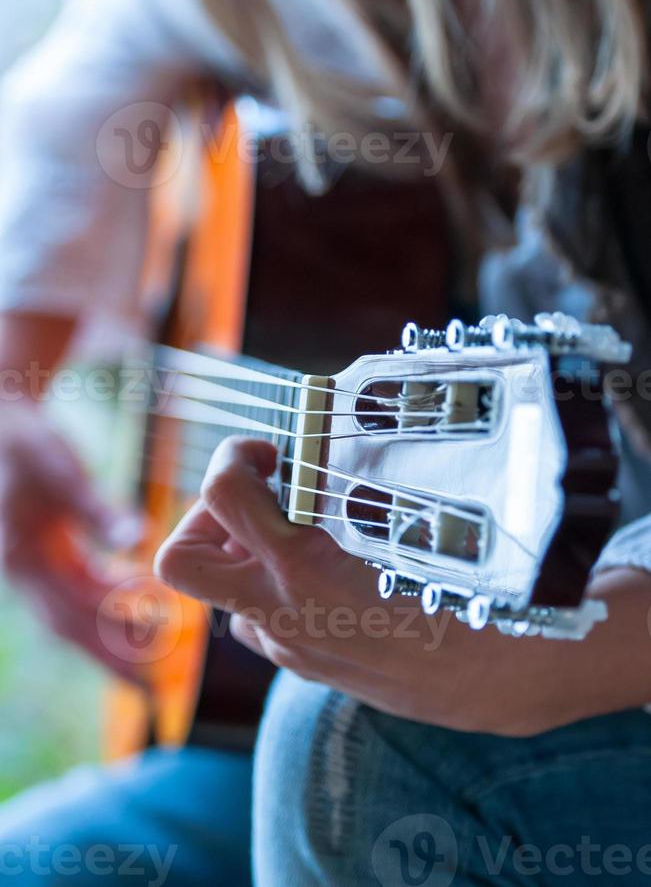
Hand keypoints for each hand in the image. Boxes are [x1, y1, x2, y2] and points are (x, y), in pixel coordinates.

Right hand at [0, 396, 143, 680]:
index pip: (72, 617)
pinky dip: (102, 606)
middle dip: (109, 660)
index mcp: (25, 558)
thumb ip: (95, 507)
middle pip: (69, 628)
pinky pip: (72, 591)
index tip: (145, 674)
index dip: (109, 648)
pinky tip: (134, 607)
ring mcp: (32, 565)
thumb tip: (136, 537)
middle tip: (151, 690)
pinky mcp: (43, 554)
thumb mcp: (59, 468)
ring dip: (107, 639)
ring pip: (70, 615)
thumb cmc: (24, 443)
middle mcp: (25, 571)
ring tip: (148, 663)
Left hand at [156, 436, 650, 736]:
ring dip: (250, 556)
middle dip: (208, 518)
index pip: (221, 493)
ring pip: (228, 594)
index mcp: (304, 569)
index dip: (235, 455)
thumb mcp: (416, 512)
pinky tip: (334, 572)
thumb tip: (329, 421)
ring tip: (306, 531)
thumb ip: (357, 470)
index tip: (271, 453)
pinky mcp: (312, 666)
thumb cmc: (474, 581)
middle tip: (263, 498)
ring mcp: (293, 647)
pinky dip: (280, 588)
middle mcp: (283, 614)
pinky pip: (267, 620)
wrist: (511, 674)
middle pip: (181, 562)